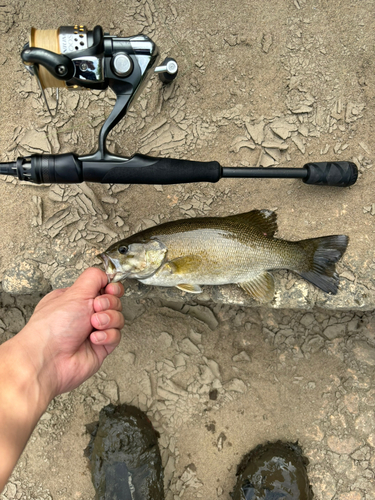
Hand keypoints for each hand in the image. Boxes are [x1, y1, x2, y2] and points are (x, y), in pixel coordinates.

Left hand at [14, 267, 124, 402]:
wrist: (48, 360)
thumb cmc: (53, 327)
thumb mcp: (74, 292)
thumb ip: (93, 278)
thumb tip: (106, 274)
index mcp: (76, 299)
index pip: (102, 287)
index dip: (110, 288)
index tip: (108, 289)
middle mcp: (84, 314)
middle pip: (113, 302)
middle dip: (108, 304)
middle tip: (96, 308)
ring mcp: (93, 331)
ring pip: (117, 319)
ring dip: (108, 320)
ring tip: (94, 324)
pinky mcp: (101, 347)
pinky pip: (116, 336)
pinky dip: (107, 336)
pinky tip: (93, 339)